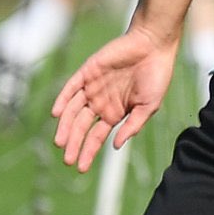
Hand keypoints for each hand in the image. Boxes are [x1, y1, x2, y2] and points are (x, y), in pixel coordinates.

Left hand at [51, 25, 177, 170]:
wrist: (153, 46)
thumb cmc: (156, 76)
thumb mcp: (149, 107)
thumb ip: (132, 126)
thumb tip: (115, 146)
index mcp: (115, 113)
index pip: (97, 136)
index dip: (88, 152)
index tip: (80, 168)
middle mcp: (100, 102)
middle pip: (81, 127)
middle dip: (74, 144)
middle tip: (67, 160)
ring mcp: (92, 87)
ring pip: (72, 111)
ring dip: (65, 127)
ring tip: (60, 143)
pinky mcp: (88, 71)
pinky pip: (71, 88)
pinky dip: (63, 100)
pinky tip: (57, 114)